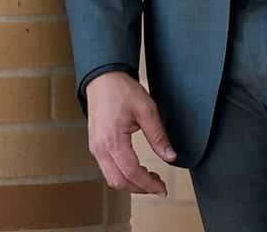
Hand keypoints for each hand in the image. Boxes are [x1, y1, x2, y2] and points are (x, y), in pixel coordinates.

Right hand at [85, 71, 175, 194]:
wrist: (102, 78)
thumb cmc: (121, 90)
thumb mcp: (146, 110)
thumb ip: (158, 136)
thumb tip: (170, 157)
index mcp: (112, 139)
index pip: (131, 173)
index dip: (148, 184)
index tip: (163, 188)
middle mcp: (100, 147)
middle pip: (119, 181)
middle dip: (140, 188)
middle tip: (158, 186)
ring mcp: (95, 147)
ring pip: (111, 178)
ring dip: (131, 184)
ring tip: (149, 178)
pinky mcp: (95, 145)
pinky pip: (107, 169)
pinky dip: (122, 175)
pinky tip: (136, 169)